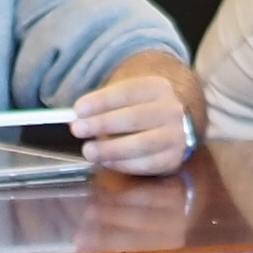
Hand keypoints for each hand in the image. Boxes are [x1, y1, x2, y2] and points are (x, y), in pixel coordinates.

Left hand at [66, 54, 200, 174]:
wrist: (170, 127)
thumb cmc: (139, 110)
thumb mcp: (126, 98)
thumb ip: (104, 106)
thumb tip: (77, 118)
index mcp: (158, 87)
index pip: (127, 92)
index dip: (101, 101)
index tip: (78, 109)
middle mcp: (171, 110)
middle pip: (134, 117)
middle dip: (103, 123)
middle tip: (77, 129)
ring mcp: (176, 136)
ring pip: (141, 144)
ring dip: (111, 148)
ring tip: (88, 150)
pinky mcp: (172, 159)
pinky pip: (146, 164)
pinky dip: (123, 164)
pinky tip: (105, 162)